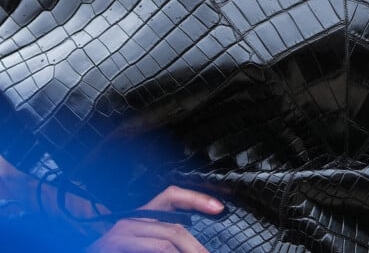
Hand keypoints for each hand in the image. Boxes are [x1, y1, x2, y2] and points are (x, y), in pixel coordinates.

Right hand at [87, 185, 223, 252]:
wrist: (74, 248)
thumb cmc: (115, 251)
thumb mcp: (140, 242)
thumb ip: (160, 239)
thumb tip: (193, 246)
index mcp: (140, 214)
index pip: (172, 194)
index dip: (196, 198)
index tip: (220, 208)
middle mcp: (131, 220)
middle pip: (175, 228)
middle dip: (197, 248)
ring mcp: (122, 234)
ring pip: (166, 241)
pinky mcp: (115, 246)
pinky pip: (152, 249)